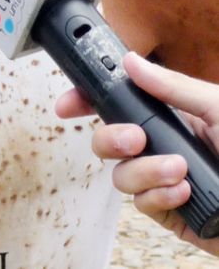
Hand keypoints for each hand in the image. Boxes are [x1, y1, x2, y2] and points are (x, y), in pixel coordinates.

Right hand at [56, 50, 218, 256]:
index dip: (89, 101)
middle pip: (107, 139)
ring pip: (120, 174)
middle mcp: (161, 145)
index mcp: (173, 116)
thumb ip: (173, 87)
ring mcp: (161, 180)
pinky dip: (160, 196)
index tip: (68, 104)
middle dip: (111, 138)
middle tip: (133, 139)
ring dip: (145, 171)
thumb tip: (131, 61)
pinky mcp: (167, 211)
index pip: (121, 102)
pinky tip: (184, 191)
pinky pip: (141, 203)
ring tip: (178, 171)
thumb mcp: (217, 108)